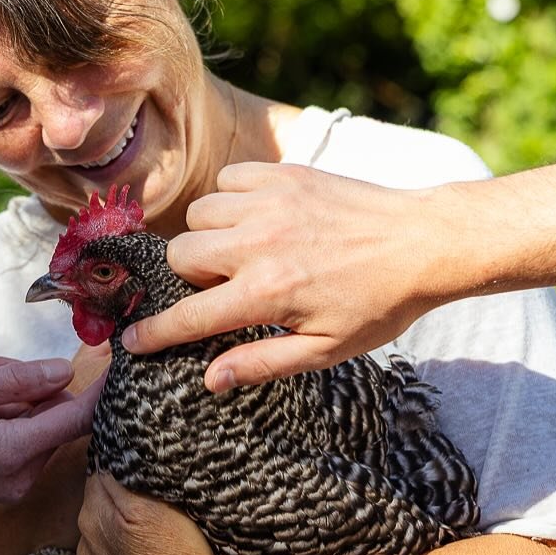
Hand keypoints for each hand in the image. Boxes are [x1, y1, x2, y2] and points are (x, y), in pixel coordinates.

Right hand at [0, 356, 99, 504]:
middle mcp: (22, 476)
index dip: (101, 389)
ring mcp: (15, 484)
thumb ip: (17, 382)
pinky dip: (10, 417)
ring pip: (41, 426)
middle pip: (56, 417)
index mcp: (11, 454)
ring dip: (17, 399)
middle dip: (33, 386)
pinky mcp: (8, 484)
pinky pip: (26, 440)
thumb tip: (65, 371)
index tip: (120, 362)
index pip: (77, 419)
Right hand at [122, 163, 442, 387]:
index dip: (153, 333)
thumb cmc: (378, 304)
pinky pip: (227, 181)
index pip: (187, 317)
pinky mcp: (284, 175)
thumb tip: (210, 379)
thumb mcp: (326, 350)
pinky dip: (230, 199)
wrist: (424, 243)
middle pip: (181, 256)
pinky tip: (255, 219)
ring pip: (199, 215)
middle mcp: (258, 244)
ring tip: (240, 253)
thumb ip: (263, 363)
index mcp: (266, 294)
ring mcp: (270, 203)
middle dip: (189, 278)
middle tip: (222, 288)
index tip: (131, 341)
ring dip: (208, 236)